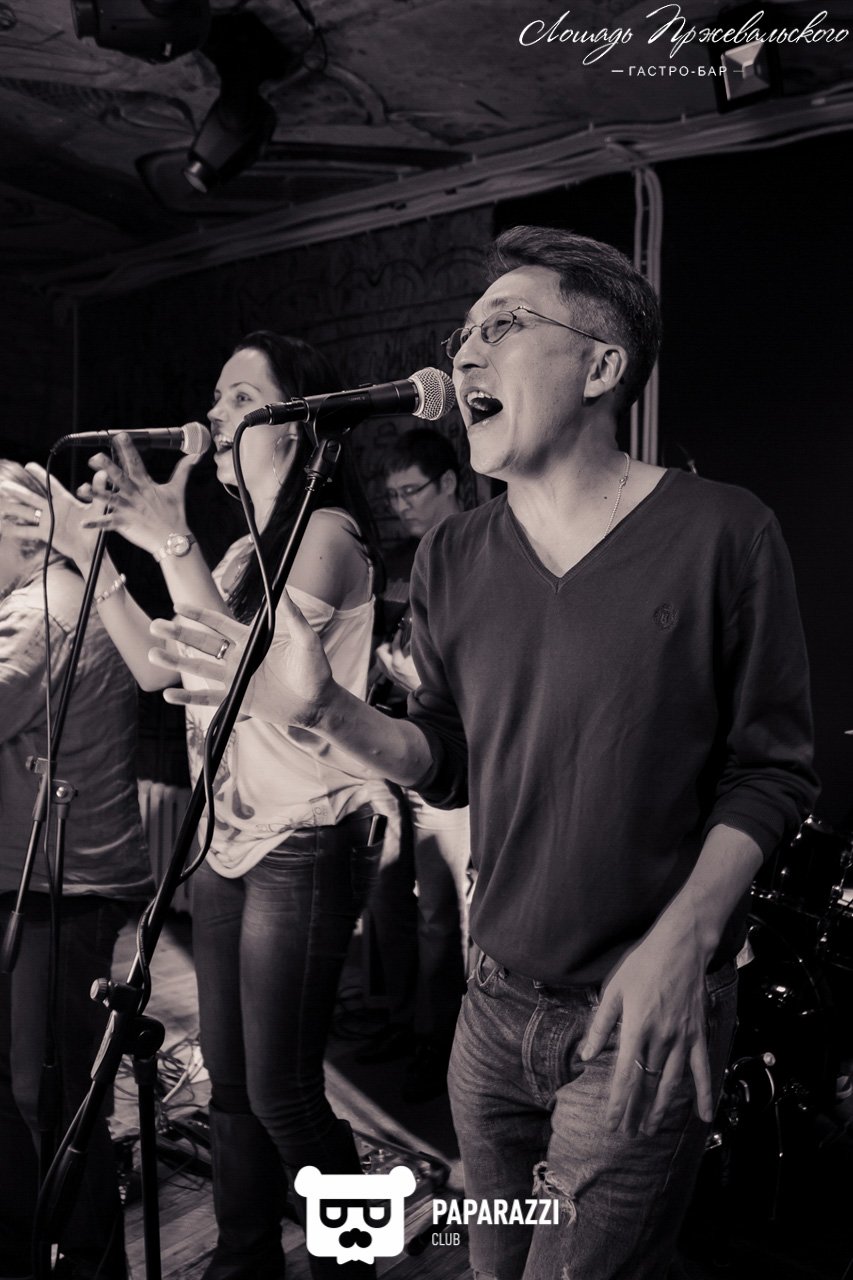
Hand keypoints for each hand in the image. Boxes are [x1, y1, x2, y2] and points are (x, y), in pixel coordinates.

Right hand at [0, 463, 101, 565]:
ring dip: (13, 508)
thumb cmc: (95, 529)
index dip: (40, 475)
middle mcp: (53, 509)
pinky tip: (4, 528)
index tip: (29, 465)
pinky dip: (15, 530)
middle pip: (32, 497)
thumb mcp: (98, 510)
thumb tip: (103, 473)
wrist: (91, 550)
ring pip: (26, 512)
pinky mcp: (45, 533)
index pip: (50, 485)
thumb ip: (98, 492)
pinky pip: (27, 531)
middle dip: (18, 492)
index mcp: (65, 501)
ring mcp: (47, 521)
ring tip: (0, 504)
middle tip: (4, 485)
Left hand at [82, 432, 199, 555]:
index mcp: (145, 485)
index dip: (128, 448)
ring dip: (95, 494)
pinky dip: (96, 524)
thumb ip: (184, 470)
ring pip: (109, 499)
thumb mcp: (178, 489)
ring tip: (81, 488)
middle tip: (94, 458)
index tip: (120, 436)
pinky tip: (83, 523)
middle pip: (119, 478)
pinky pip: (107, 524)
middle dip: (107, 467)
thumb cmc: (175, 514)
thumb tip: (197, 455)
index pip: (136, 462)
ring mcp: (129, 510)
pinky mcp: (125, 524)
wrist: (173, 539)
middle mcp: (134, 495)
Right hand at [148, 592, 335, 728]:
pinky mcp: (238, 699)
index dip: (198, 615)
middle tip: (154, 625)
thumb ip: (292, 615)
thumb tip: (283, 587)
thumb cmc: (314, 669)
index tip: (177, 605)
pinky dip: (189, 698)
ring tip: (153, 653)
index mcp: (251, 640)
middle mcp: (239, 657)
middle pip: (202, 643)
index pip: (219, 624)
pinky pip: (209, 698)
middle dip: (178, 634)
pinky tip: (169, 696)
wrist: (318, 702)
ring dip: (176, 661)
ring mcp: (236, 679)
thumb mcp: (305, 638)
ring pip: (199, 668)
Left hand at [374, 631, 418, 692]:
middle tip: (394, 642)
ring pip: (379, 659)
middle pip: (379, 652)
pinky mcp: (390, 678)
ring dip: (385, 653)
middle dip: (386, 645)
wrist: (421, 691)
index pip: (395, 646)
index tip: (401, 632)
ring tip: (394, 650)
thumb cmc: (422, 677)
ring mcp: (389, 674)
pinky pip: (383, 666)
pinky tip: (394, 659)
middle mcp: (390, 669)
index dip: (398, 636)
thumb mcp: (417, 661)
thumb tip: (409, 639)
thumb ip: (411, 650)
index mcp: (398, 664)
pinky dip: (386, 660)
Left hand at [579, 919, 712, 1137]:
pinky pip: (703, 1070)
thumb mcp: (614, 989)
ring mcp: (683, 1039)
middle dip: (635, 1111)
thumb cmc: (643, 964)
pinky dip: (705, 1094)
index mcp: (636, 1027)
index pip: (625, 1075)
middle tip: (628, 1134)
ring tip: (650, 1130)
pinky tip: (705, 1116)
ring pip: (671, 1083)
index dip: (618, 1103)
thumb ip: (600, 1025)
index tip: (612, 1123)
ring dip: (661, 1109)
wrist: (681, 947)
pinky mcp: (699, 1035)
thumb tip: (586, 1054)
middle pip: (647, 1084)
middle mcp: (661, 1038)